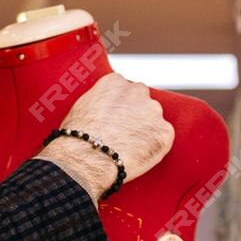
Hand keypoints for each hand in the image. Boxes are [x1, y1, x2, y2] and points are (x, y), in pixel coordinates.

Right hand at [42, 73, 172, 200]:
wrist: (86, 159)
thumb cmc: (77, 138)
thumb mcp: (83, 107)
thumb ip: (101, 101)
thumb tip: (107, 109)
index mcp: (115, 82)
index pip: (125, 90)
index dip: (120, 108)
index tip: (115, 120)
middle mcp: (138, 91)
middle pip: (142, 101)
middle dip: (136, 116)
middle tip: (123, 135)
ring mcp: (153, 111)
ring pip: (153, 120)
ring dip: (146, 131)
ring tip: (128, 149)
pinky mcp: (164, 132)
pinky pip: (163, 139)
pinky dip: (154, 148)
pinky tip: (137, 157)